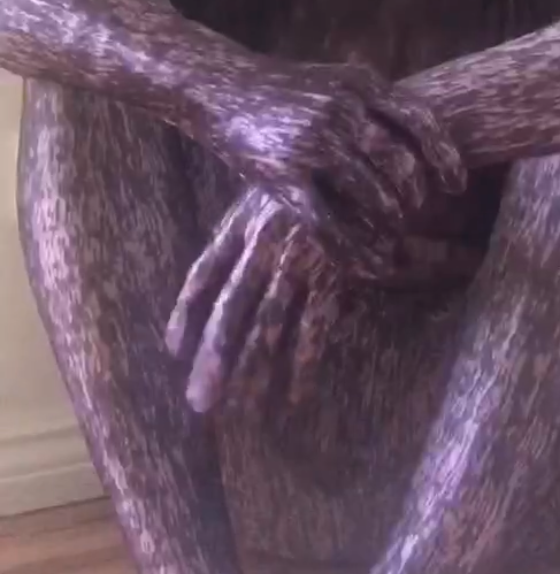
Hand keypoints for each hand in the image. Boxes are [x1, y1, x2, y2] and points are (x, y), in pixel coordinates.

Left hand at [166, 186, 342, 413]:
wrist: (370, 163)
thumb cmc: (319, 177)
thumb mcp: (273, 190)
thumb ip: (250, 227)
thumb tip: (225, 276)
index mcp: (242, 221)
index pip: (204, 273)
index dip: (186, 314)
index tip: (174, 350)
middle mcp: (263, 244)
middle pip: (231, 311)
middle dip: (215, 360)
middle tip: (200, 402)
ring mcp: (297, 260)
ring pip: (267, 327)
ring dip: (255, 373)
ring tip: (244, 410)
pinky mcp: (333, 274)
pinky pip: (313, 329)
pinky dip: (303, 365)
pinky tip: (296, 395)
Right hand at [199, 63, 465, 271]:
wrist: (222, 88)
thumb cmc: (287, 90)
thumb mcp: (337, 80)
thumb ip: (375, 103)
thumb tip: (428, 138)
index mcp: (361, 83)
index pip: (421, 122)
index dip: (445, 158)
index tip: (455, 186)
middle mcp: (341, 111)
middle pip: (402, 163)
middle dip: (416, 196)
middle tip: (416, 213)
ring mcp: (312, 144)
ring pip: (374, 195)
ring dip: (391, 222)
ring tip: (393, 232)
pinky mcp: (284, 177)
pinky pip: (331, 225)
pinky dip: (358, 250)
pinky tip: (373, 265)